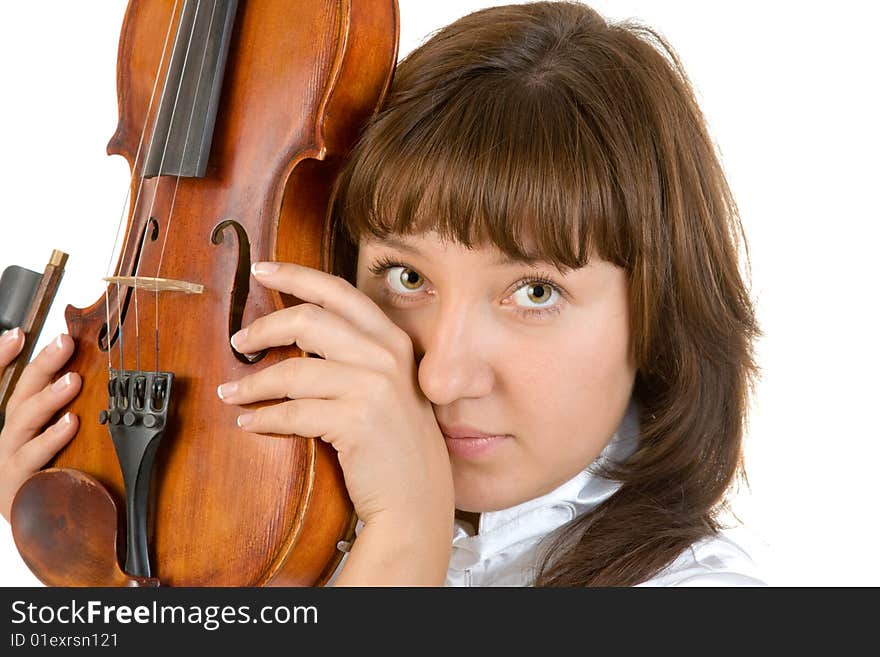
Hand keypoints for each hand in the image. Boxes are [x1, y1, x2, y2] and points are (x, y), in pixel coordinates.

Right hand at [0, 329, 80, 522]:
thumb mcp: (48, 439)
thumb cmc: (43, 476)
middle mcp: (7, 437)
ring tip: (72, 380)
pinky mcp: (19, 484)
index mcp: (14, 423)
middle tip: (64, 343)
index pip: (4, 383)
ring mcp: (9, 460)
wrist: (32, 526)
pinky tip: (71, 423)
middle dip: (40, 366)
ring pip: (23, 423)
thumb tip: (77, 372)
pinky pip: (35, 459)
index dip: (2, 357)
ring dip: (49, 399)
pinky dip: (52, 440)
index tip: (19, 333)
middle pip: (19, 395)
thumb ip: (56, 410)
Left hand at [216, 262, 454, 531]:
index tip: (261, 270)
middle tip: (239, 343)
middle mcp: (386, 355)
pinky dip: (263, 416)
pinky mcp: (356, 420)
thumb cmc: (395, 442)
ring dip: (253, 383)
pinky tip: (249, 421)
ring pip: (293, 369)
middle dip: (263, 328)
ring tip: (231, 392)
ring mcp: (373, 386)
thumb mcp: (388, 385)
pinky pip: (292, 411)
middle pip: (308, 320)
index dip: (296, 276)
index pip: (338, 292)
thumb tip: (297, 329)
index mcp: (392, 339)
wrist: (416, 498)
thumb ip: (356, 353)